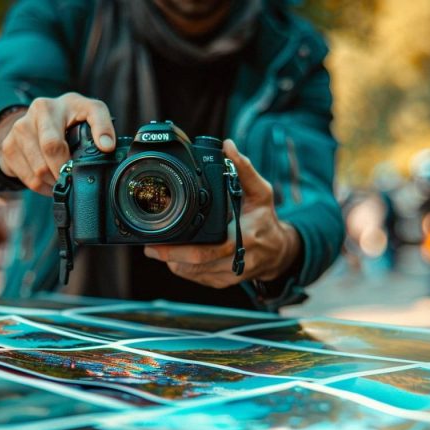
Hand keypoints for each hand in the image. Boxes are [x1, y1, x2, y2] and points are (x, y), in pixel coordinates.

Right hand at [0, 92, 115, 195]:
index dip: (65, 163)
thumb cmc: (70, 116)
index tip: (78, 171)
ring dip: (53, 183)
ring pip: (36, 174)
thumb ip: (102, 123)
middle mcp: (25, 121)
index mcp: (45, 108)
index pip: (52, 144)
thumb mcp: (89, 110)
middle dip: (62, 174)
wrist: (38, 117)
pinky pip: (26, 180)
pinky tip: (51, 180)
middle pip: (43, 164)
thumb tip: (107, 146)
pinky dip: (42, 187)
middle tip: (73, 178)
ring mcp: (14, 136)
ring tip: (63, 179)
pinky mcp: (7, 150)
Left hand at [144, 139, 300, 288]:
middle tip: (150, 247)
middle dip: (168, 256)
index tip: (159, 239)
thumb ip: (244, 169)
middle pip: (194, 264)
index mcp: (243, 238)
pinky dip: (183, 268)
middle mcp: (235, 260)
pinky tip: (176, 257)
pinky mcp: (222, 283)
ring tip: (159, 249)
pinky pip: (196, 278)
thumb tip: (228, 146)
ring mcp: (228, 275)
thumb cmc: (266, 220)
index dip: (179, 248)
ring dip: (173, 262)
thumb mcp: (261, 192)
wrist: (280, 253)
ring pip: (192, 273)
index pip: (207, 249)